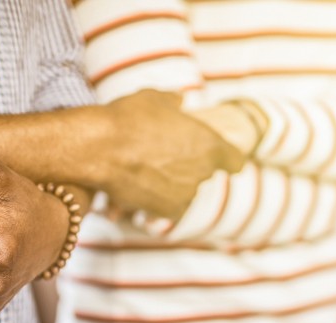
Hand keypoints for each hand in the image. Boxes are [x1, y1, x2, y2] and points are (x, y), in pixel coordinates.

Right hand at [80, 89, 243, 219]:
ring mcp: (185, 195)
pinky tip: (141, 189)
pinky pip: (168, 208)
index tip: (220, 157)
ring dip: (172, 185)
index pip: (235, 161)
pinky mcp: (164, 211)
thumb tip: (178, 100)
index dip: (228, 158)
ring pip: (185, 192)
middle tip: (164, 156)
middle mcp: (203, 173)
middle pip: (205, 175)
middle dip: (189, 167)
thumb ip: (172, 101)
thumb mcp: (154, 98)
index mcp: (211, 144)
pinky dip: (158, 202)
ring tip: (146, 171)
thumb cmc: (129, 118)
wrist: (100, 149)